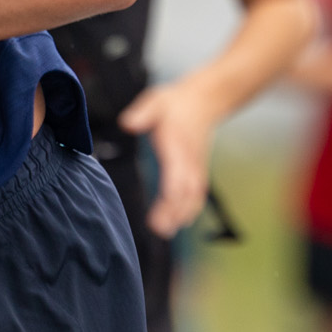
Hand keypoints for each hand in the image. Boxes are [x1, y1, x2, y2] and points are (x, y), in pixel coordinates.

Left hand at [119, 80, 221, 237]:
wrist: (204, 99)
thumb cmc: (175, 103)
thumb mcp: (156, 100)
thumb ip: (142, 113)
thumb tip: (127, 124)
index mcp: (177, 144)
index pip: (176, 175)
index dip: (169, 195)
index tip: (159, 208)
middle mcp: (189, 159)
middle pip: (186, 191)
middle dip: (175, 212)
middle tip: (159, 230)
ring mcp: (196, 165)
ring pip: (194, 194)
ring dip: (182, 214)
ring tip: (166, 232)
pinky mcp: (198, 168)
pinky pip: (198, 192)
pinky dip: (192, 208)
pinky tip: (180, 222)